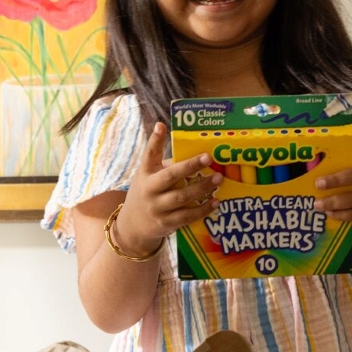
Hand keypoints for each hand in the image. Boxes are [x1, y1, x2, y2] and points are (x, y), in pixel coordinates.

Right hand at [113, 122, 220, 251]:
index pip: (149, 154)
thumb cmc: (148, 193)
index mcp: (145, 174)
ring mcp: (157, 208)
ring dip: (202, 188)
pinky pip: (187, 216)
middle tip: (208, 157)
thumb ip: (165, 165)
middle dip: (189, 166)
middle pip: (170, 176)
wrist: (133, 225)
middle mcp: (149, 190)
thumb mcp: (148, 177)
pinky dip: (203, 209)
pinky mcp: (166, 223)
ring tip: (218, 179)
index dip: (154, 140)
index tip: (161, 125)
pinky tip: (216, 202)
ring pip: (182, 197)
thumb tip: (193, 149)